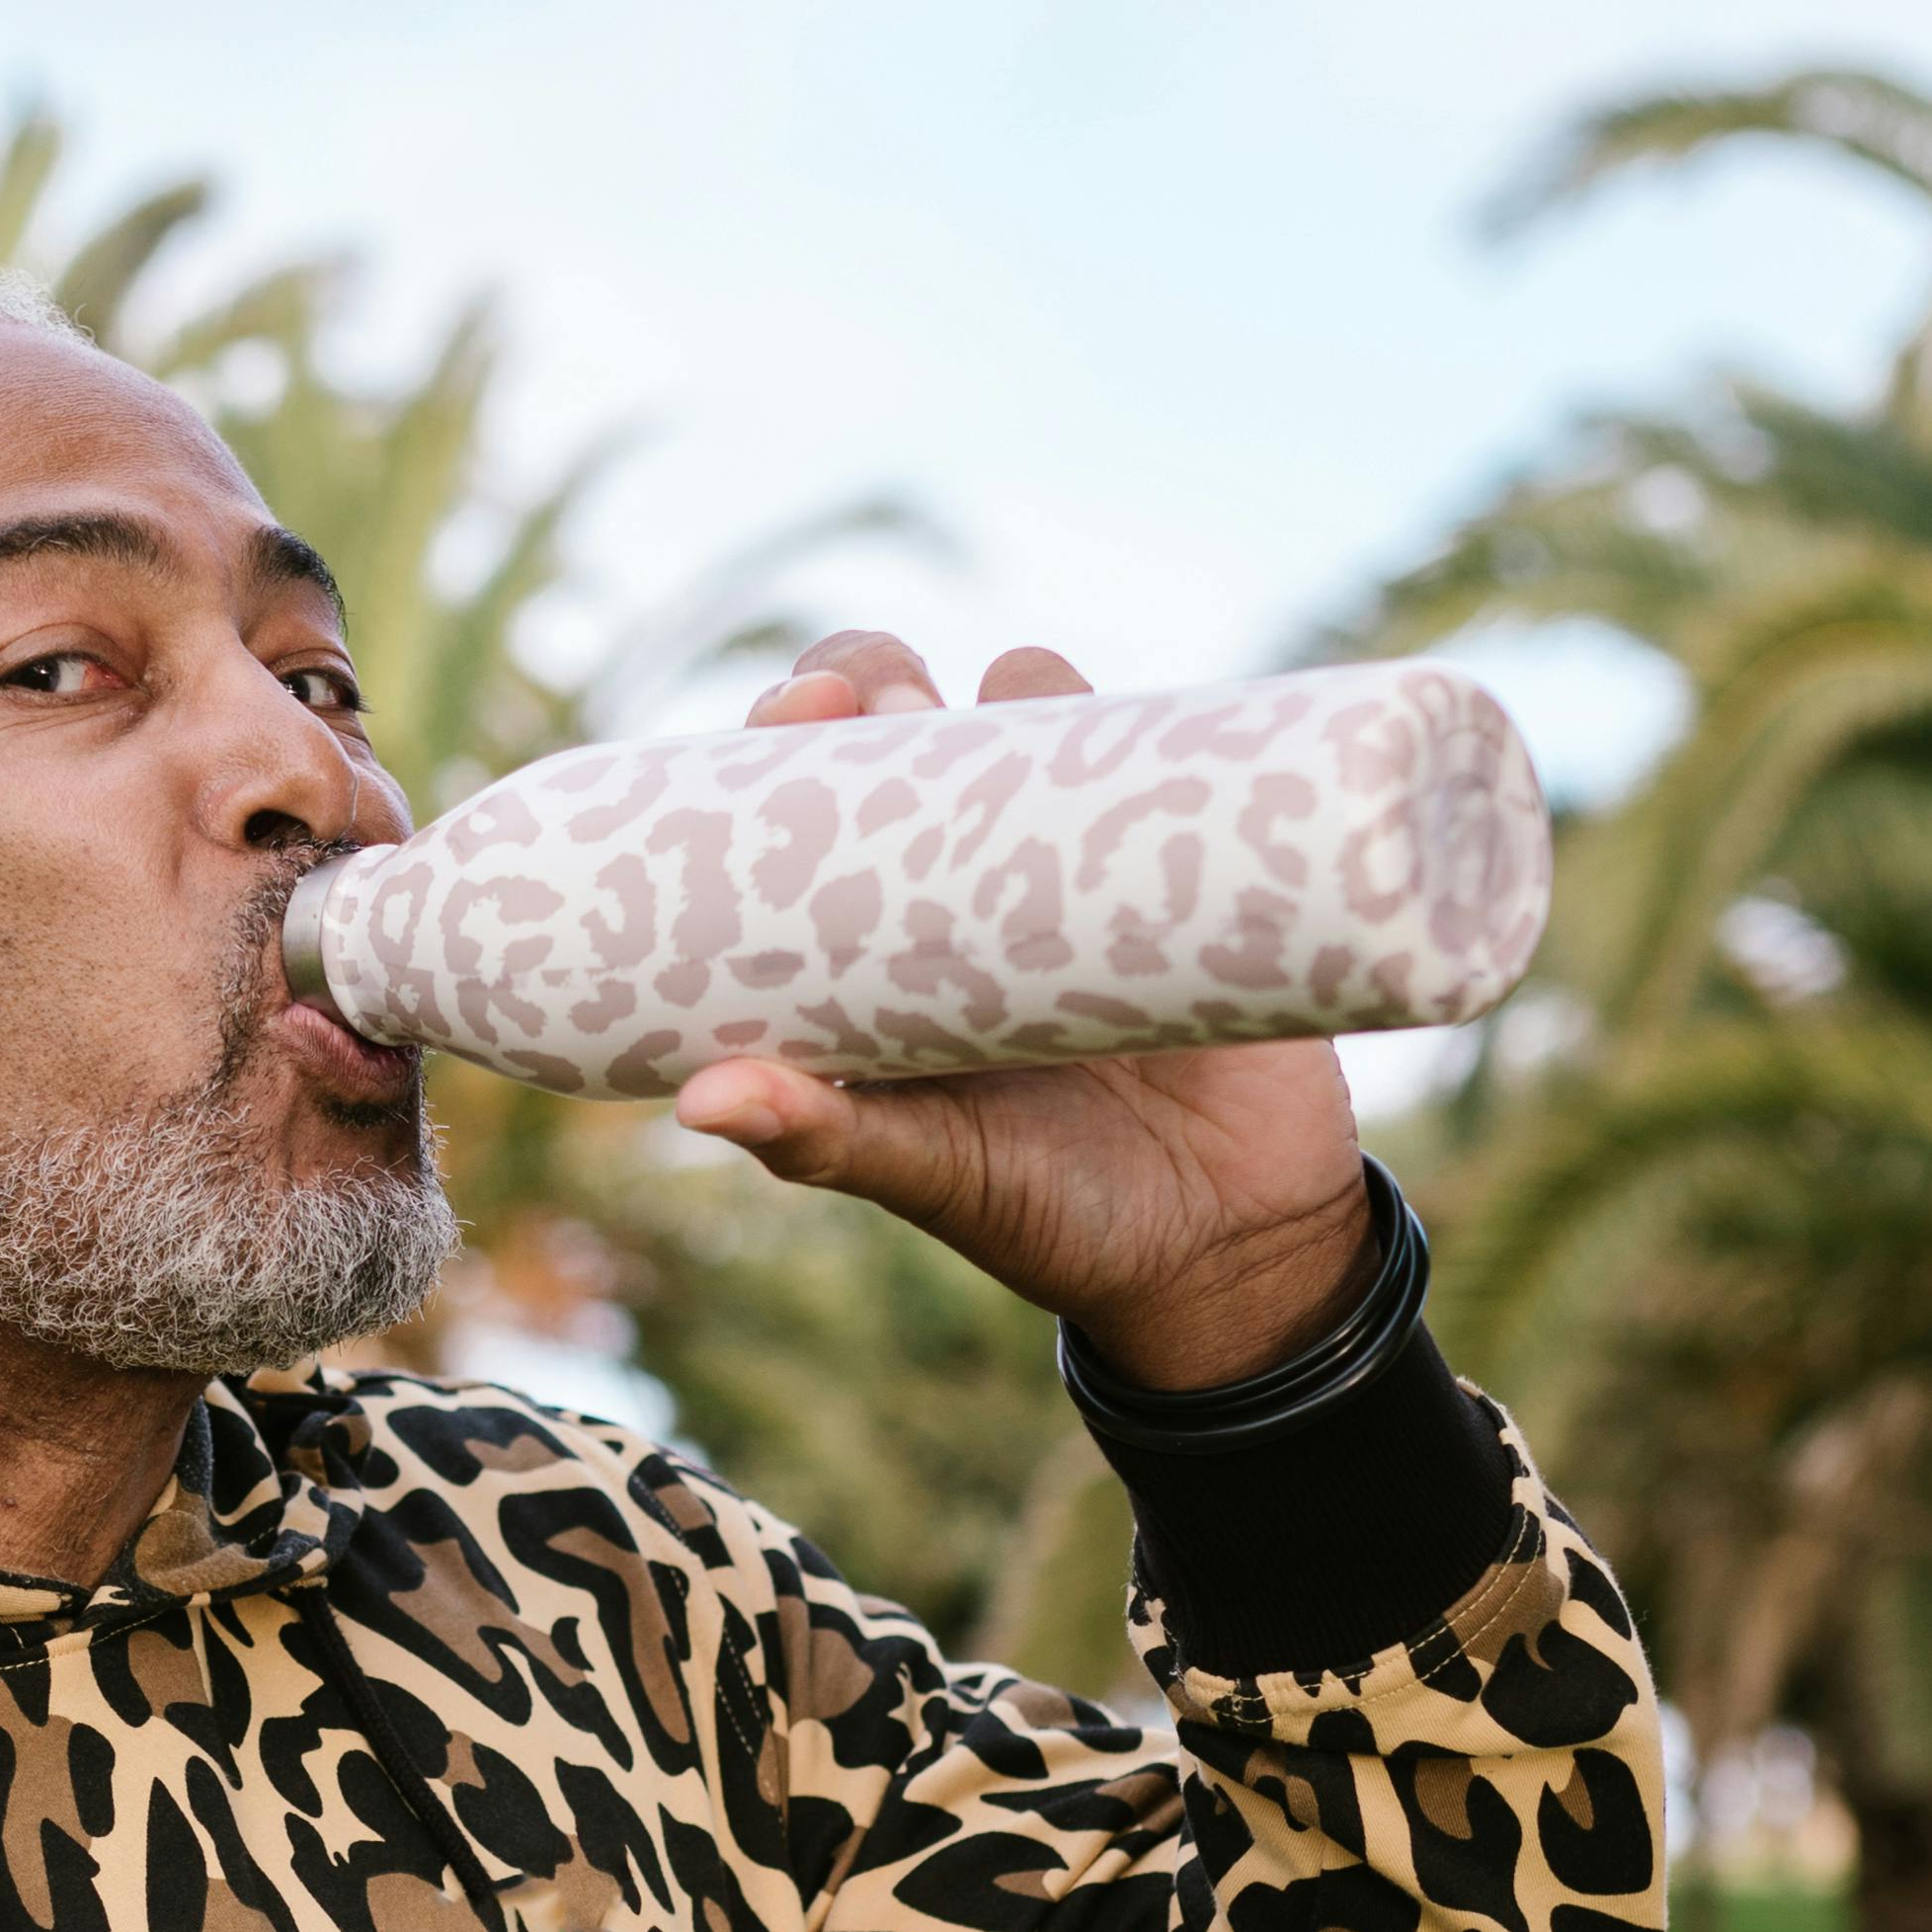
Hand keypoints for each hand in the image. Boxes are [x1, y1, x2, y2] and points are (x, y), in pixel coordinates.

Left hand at [673, 631, 1372, 1384]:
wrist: (1232, 1252)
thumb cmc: (1055, 1219)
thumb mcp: (934, 1177)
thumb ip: (824, 1141)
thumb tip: (699, 1101)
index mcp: (876, 944)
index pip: (803, 806)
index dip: (782, 738)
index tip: (793, 710)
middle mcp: (967, 884)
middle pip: (900, 730)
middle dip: (877, 679)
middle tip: (886, 699)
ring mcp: (1076, 865)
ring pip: (1030, 718)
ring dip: (1011, 685)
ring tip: (1005, 704)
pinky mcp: (1189, 870)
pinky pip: (1168, 769)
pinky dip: (1153, 729)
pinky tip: (1135, 722)